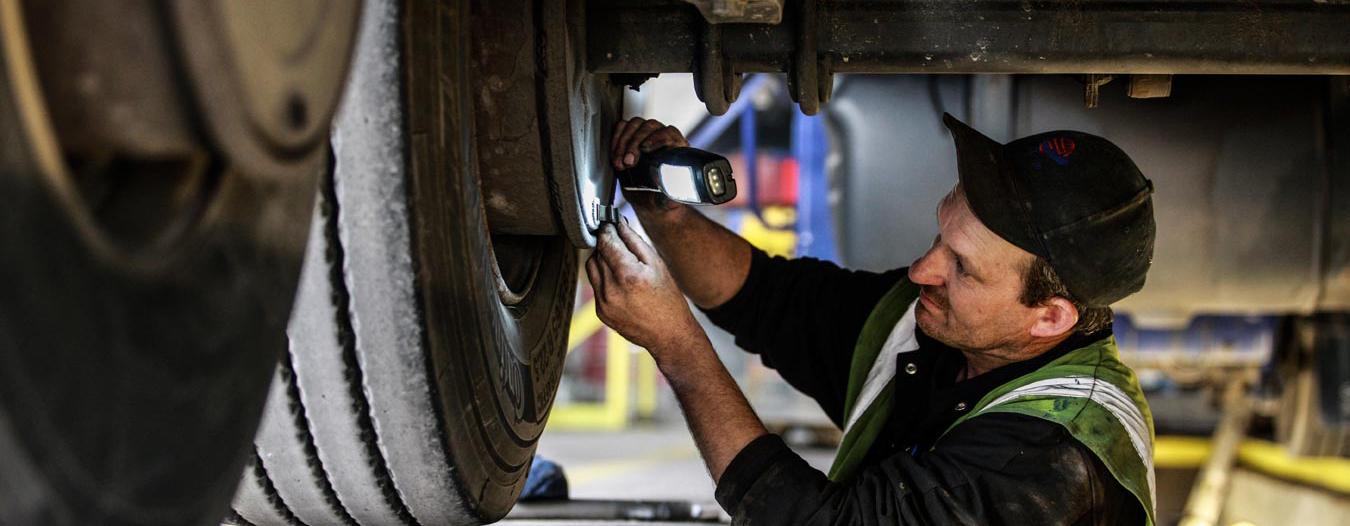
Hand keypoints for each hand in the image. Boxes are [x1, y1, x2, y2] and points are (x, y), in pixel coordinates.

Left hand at [585, 221, 704, 355]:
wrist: (669, 334)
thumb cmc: (668, 299)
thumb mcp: (656, 264)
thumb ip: (634, 242)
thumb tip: (618, 224)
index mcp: (628, 275)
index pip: (606, 242)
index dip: (607, 230)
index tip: (609, 224)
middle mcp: (611, 290)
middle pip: (597, 254)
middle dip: (606, 245)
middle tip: (619, 243)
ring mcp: (603, 303)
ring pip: (592, 268)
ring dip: (602, 260)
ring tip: (621, 264)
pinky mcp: (600, 312)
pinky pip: (595, 286)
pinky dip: (604, 279)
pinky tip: (622, 284)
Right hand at [611, 118, 689, 213]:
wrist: (648, 202)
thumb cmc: (662, 200)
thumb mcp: (668, 199)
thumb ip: (671, 192)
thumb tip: (670, 184)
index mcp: (677, 150)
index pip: (669, 132)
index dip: (656, 138)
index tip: (644, 149)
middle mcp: (663, 139)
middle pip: (650, 126)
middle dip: (635, 143)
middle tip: (628, 162)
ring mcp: (646, 137)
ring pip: (635, 124)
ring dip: (624, 142)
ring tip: (619, 163)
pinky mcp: (631, 139)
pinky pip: (622, 127)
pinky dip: (616, 139)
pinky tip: (615, 155)